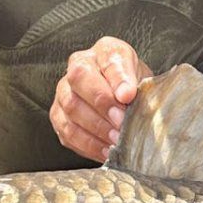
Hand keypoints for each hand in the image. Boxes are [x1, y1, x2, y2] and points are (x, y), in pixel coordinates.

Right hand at [50, 37, 151, 161]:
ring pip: (70, 107)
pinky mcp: (58, 116)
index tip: (128, 96)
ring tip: (115, 141)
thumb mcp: (144, 79)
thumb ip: (136, 83)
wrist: (124, 99)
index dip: (117, 79)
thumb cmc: (133, 87)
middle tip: (121, 124)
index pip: (107, 60)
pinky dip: (87, 145)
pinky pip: (67, 131)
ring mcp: (64, 91)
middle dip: (102, 106)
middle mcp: (78, 66)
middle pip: (80, 80)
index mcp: (104, 52)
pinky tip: (105, 151)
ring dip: (95, 128)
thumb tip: (126, 94)